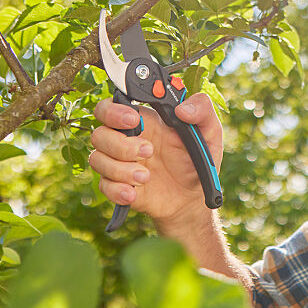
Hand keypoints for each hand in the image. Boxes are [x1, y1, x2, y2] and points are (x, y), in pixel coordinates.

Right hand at [88, 93, 224, 229]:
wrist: (193, 200)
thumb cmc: (198, 162)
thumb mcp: (210, 133)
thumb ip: (202, 110)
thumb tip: (182, 108)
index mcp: (144, 121)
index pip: (110, 107)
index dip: (113, 111)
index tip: (133, 120)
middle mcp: (126, 140)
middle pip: (99, 133)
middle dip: (120, 143)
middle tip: (148, 151)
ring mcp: (119, 164)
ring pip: (97, 159)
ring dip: (121, 169)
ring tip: (147, 176)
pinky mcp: (117, 186)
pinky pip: (103, 185)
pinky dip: (117, 190)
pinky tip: (134, 193)